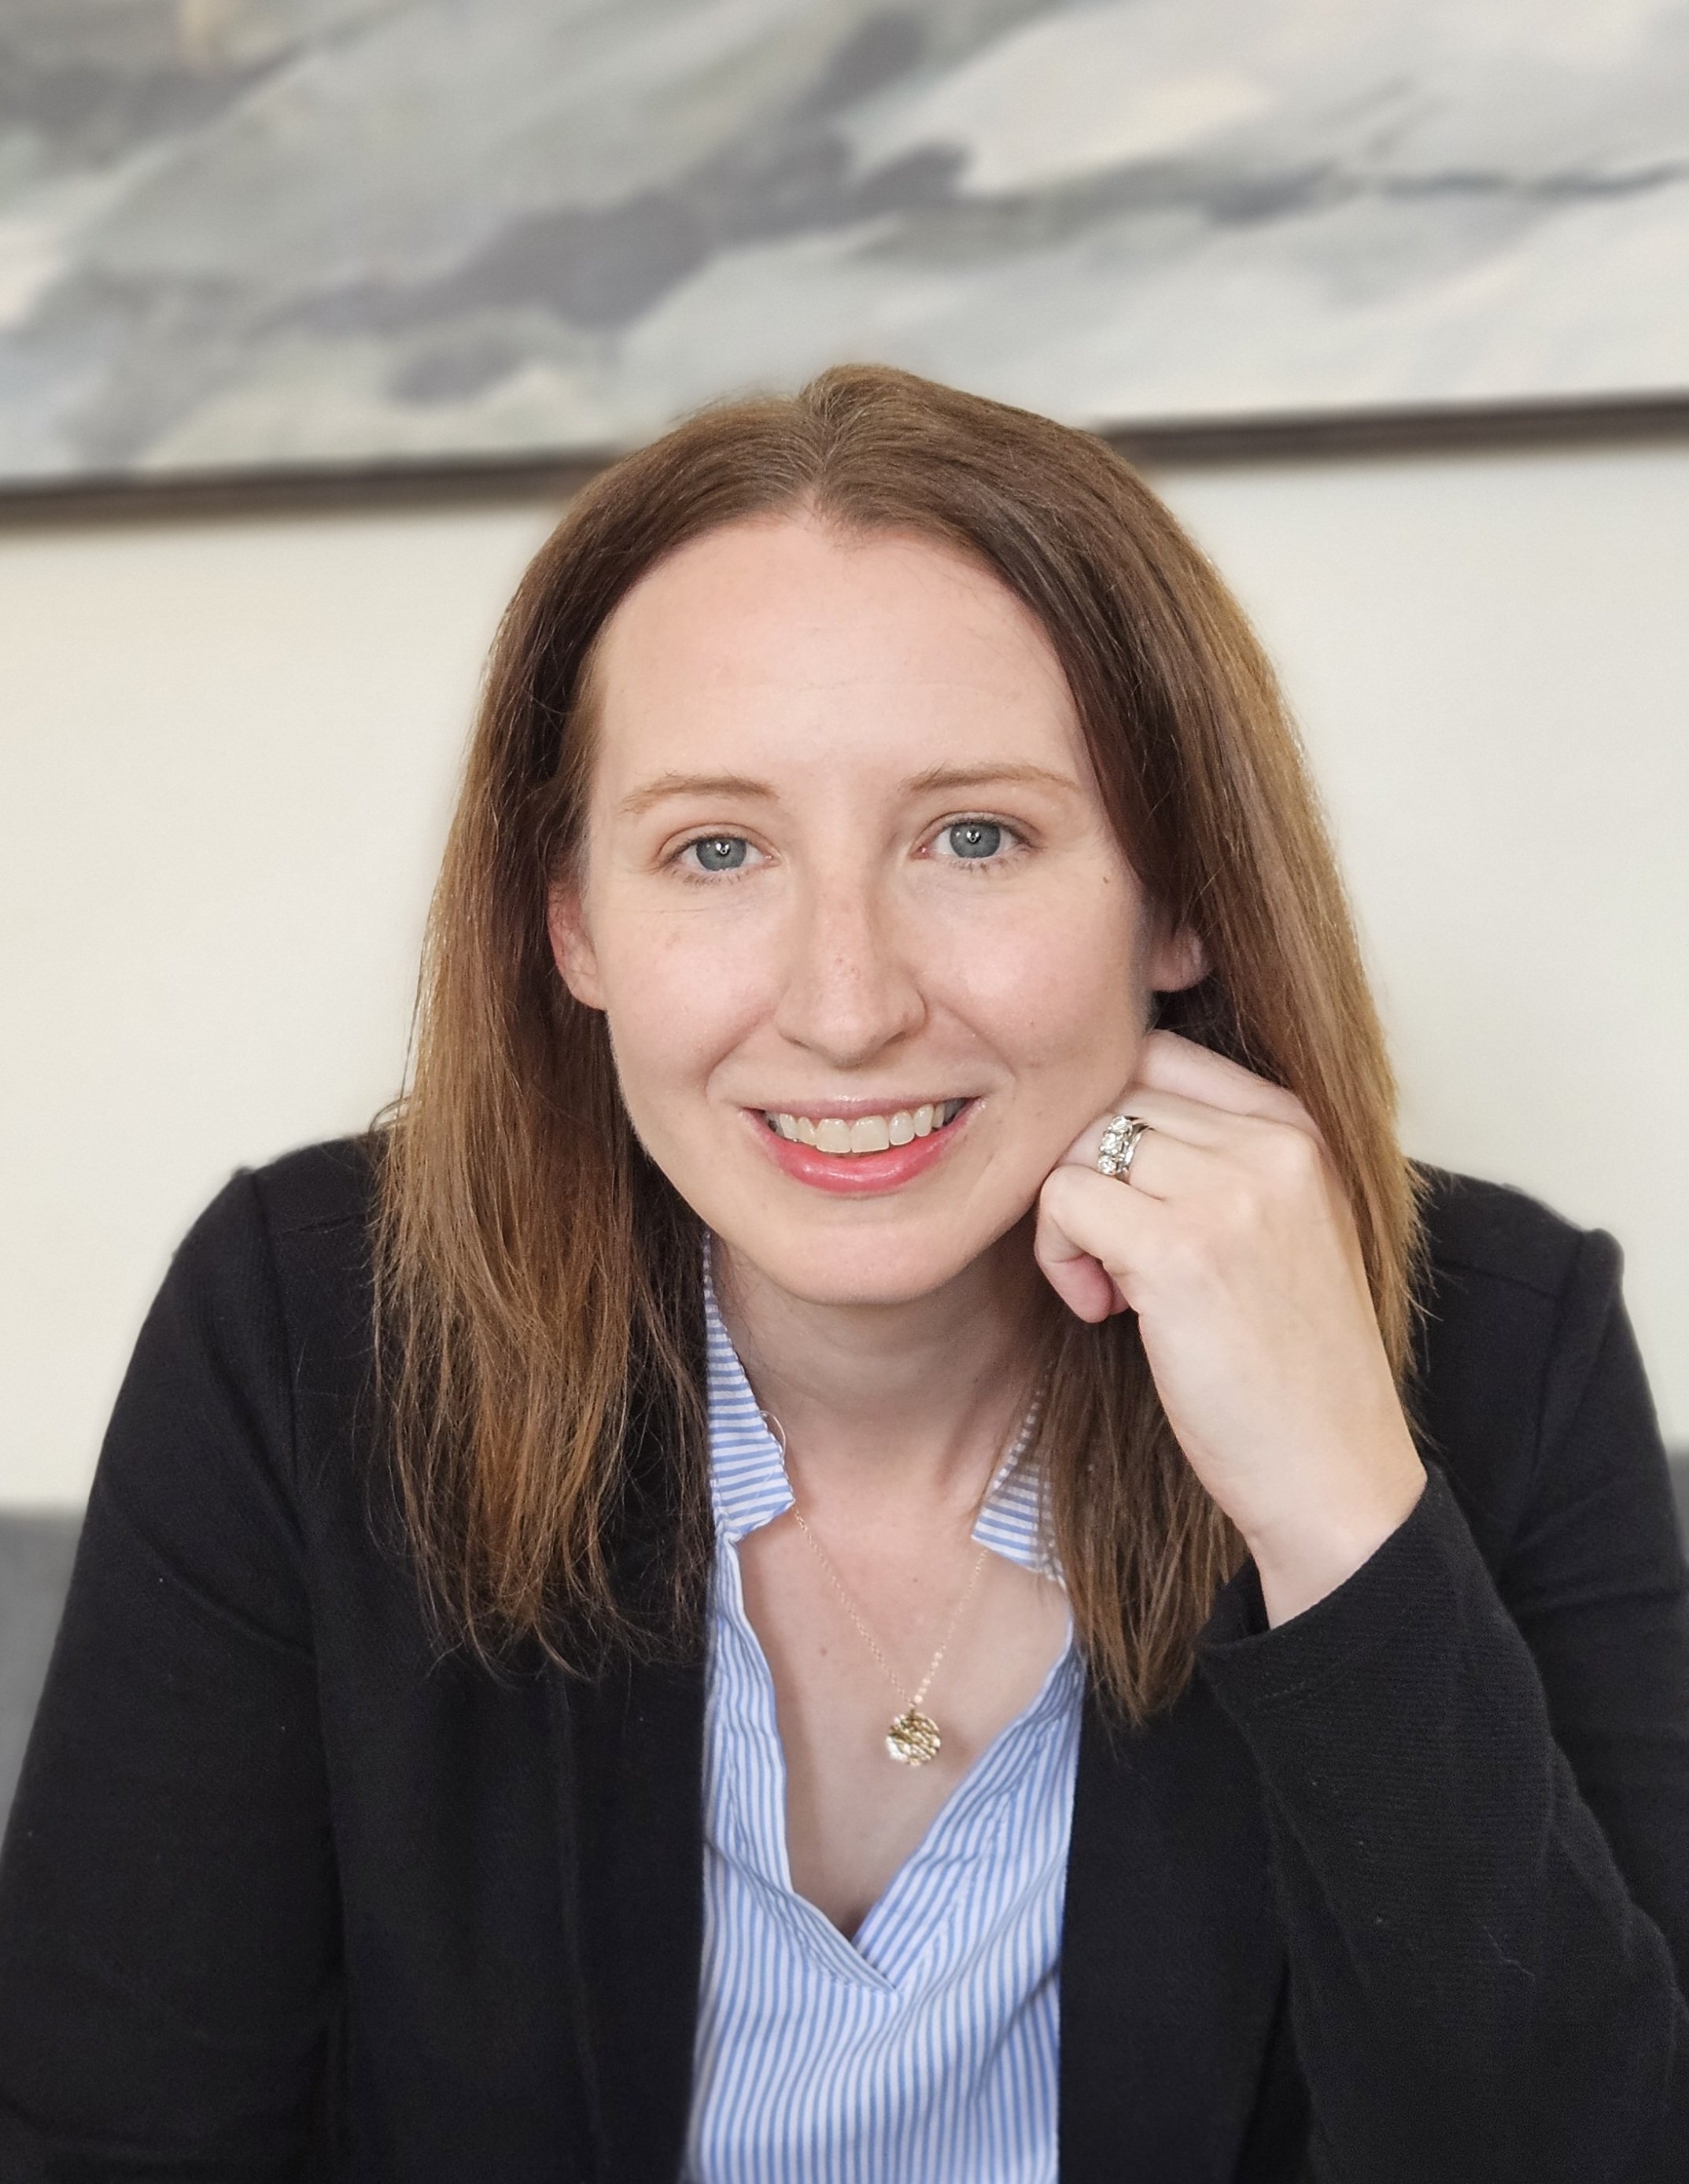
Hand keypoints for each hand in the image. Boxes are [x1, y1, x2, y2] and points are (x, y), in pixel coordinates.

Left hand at [1033, 1030, 1426, 1623]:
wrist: (1335, 1474)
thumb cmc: (1289, 1364)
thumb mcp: (1277, 1228)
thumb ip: (1212, 1157)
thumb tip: (1092, 1112)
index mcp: (1298, 1126)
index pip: (1157, 1051)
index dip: (1106, 1119)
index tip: (1117, 1197)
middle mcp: (1272, 1142)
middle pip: (1108, 1094)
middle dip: (1080, 1169)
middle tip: (1107, 1254)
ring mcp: (1230, 1192)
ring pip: (1077, 1141)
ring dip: (1066, 1217)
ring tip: (1110, 1288)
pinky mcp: (1180, 1251)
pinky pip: (1064, 1198)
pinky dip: (1060, 1256)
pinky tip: (1104, 1310)